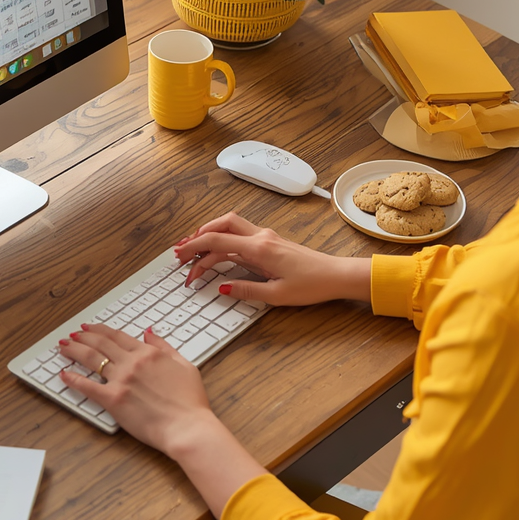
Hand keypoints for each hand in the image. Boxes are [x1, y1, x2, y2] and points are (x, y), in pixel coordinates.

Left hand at [58, 323, 268, 517]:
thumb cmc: (190, 401)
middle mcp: (132, 362)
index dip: (100, 331)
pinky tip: (64, 374)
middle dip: (83, 337)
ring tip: (63, 346)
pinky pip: (88, 387)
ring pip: (91, 359)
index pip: (118, 337)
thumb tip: (149, 333)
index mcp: (148, 353)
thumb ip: (165, 347)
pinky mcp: (113, 400)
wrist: (187, 427)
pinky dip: (73, 379)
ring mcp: (121, 380)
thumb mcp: (184, 365)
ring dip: (74, 350)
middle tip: (72, 335)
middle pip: (101, 344)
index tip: (89, 328)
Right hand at [173, 213, 371, 306]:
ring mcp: (266, 237)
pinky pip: (241, 233)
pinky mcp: (271, 241)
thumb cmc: (312, 285)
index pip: (217, 241)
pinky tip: (218, 250)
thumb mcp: (276, 295)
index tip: (182, 263)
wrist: (336, 275)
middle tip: (181, 252)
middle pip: (221, 224)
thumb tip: (220, 287)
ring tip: (194, 248)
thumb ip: (245, 290)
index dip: (195, 251)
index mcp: (260, 248)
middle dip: (197, 235)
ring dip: (210, 233)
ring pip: (231, 224)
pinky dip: (224, 237)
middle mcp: (261, 237)